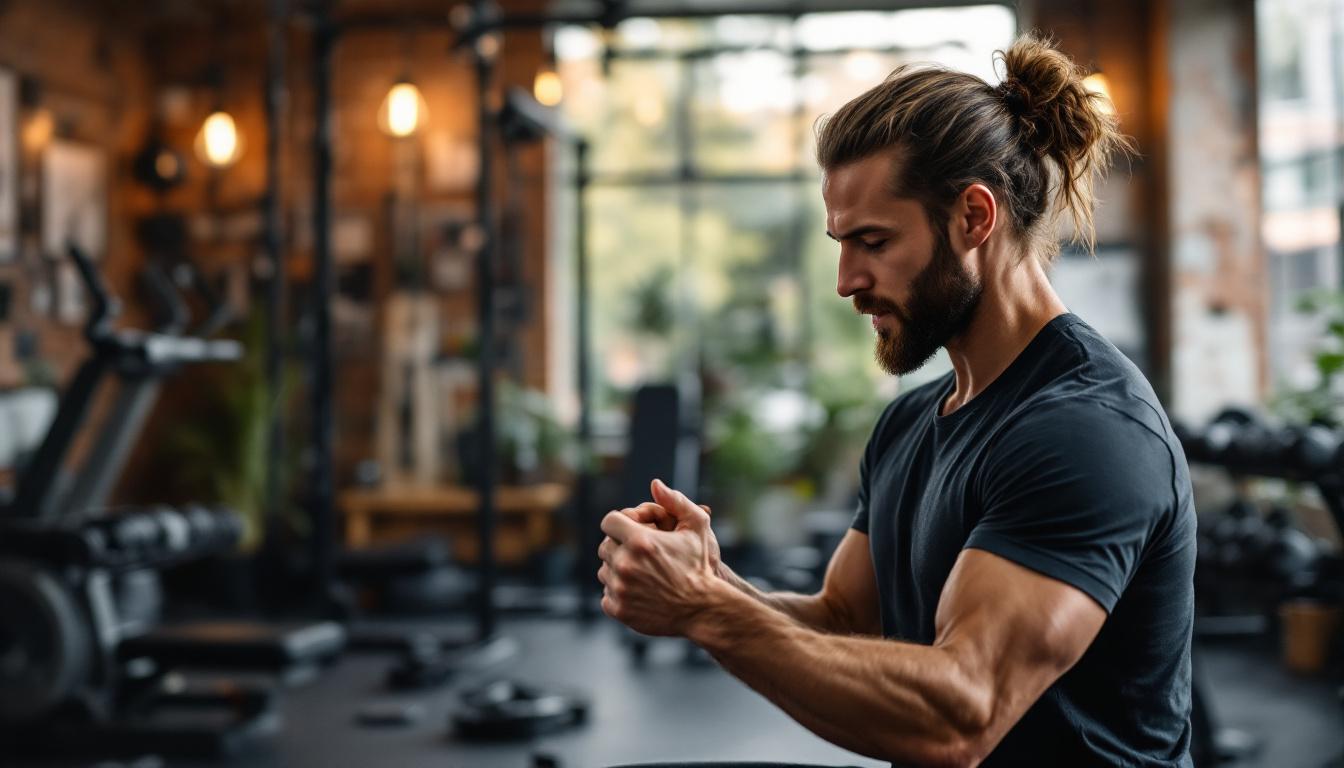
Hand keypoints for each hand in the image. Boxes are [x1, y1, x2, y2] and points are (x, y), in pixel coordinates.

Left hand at [597, 479, 721, 635]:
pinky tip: (638, 591)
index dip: (621, 524)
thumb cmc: (701, 566)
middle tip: (639, 554)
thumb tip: (655, 484)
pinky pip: (606, 594)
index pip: (610, 522)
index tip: (633, 531)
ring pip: (604, 571)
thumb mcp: (697, 526)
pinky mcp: (618, 608)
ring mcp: (620, 588)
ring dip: (618, 570)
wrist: (703, 609)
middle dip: (619, 547)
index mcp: (640, 541)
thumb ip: (676, 501)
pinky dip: (618, 593)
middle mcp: (626, 563)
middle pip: (605, 546)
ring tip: (641, 574)